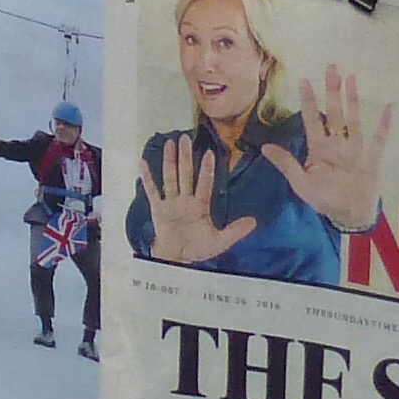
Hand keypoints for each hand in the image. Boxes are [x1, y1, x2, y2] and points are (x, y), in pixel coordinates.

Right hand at [139, 136, 234, 266]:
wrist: (177, 260)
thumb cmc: (198, 249)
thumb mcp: (219, 242)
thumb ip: (235, 232)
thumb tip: (254, 222)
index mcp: (200, 206)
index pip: (204, 184)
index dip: (206, 170)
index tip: (209, 153)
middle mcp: (185, 200)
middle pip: (185, 175)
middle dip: (185, 157)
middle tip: (185, 138)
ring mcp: (171, 203)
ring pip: (170, 178)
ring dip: (169, 161)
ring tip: (170, 144)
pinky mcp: (158, 209)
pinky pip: (152, 191)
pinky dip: (147, 178)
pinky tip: (144, 163)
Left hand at [285, 64, 391, 233]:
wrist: (349, 215)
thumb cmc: (324, 199)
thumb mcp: (301, 184)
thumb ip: (286, 164)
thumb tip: (264, 147)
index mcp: (319, 149)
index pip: (312, 120)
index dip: (308, 101)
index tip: (304, 80)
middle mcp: (337, 144)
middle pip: (334, 113)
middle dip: (332, 91)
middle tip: (331, 67)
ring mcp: (355, 149)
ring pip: (354, 119)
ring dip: (353, 100)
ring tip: (351, 78)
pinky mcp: (371, 159)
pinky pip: (378, 139)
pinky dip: (383, 124)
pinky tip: (388, 107)